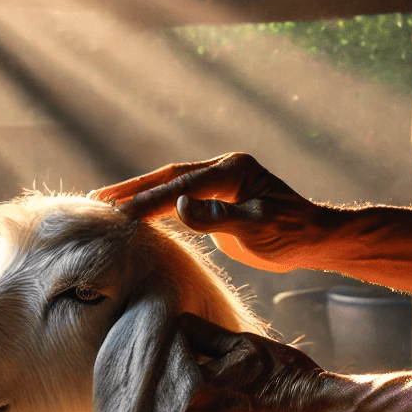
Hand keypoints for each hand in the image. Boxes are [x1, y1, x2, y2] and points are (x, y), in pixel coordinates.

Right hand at [93, 153, 334, 272]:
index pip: (182, 184)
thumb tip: (179, 207)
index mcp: (231, 170)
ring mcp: (216, 186)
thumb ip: (217, 216)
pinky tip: (132, 217)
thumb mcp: (256, 226)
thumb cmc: (291, 233)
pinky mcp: (214, 202)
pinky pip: (176, 202)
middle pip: (168, 177)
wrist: (313, 241)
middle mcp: (220, 171)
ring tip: (104, 205)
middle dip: (133, 189)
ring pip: (169, 187)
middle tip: (98, 200)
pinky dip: (153, 209)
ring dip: (138, 196)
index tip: (123, 212)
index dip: (152, 199)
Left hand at [155, 314, 344, 411]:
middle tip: (137, 393)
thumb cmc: (286, 372)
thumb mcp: (248, 344)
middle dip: (144, 405)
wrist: (323, 410)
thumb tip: (176, 324)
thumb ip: (208, 335)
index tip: (139, 367)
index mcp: (214, 387)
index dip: (146, 375)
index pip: (163, 383)